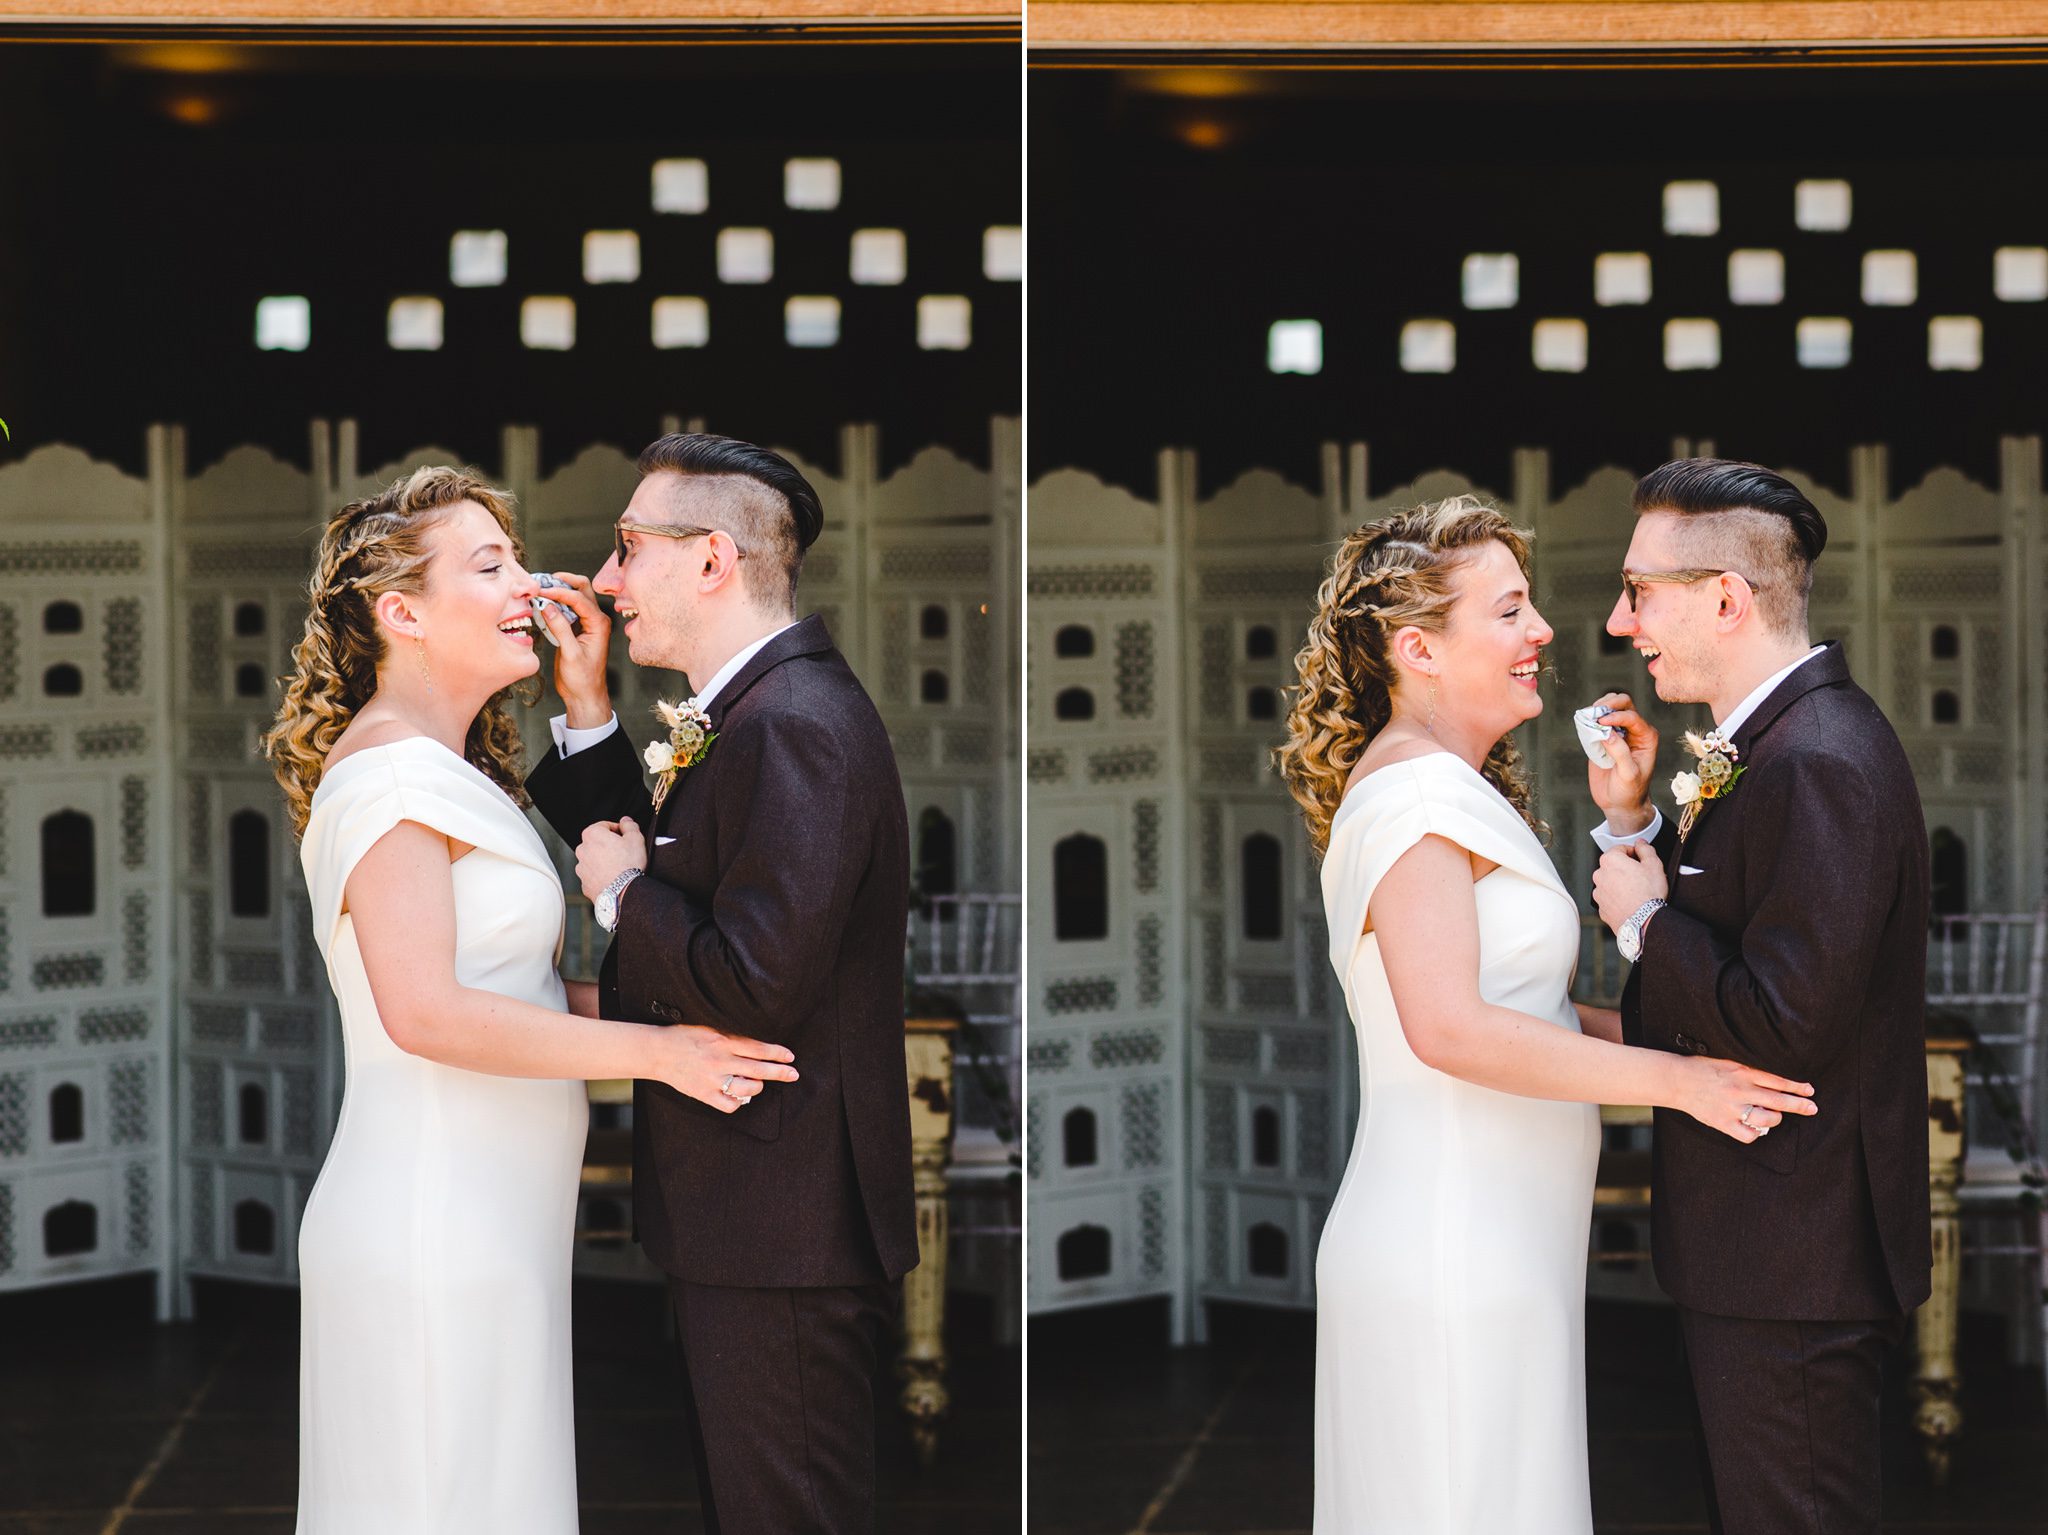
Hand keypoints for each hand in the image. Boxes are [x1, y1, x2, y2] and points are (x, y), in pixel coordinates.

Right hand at [538, 571, 612, 727]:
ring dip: (557, 591)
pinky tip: (540, 604)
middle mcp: (595, 620)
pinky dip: (554, 604)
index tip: (541, 591)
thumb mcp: (570, 654)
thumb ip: (560, 628)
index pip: (579, 598)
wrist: (584, 695)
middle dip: (562, 582)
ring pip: (573, 597)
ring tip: (538, 590)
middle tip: (542, 581)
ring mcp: (586, 623)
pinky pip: (565, 609)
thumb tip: (547, 605)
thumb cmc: (583, 679)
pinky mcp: (575, 628)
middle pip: (581, 589)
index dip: (559, 592)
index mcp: (599, 624)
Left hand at [576, 818, 646, 903]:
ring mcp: (581, 868)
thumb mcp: (636, 838)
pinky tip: (614, 878)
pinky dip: (601, 875)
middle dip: (609, 846)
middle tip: (624, 852)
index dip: (618, 830)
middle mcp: (582, 850)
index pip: (605, 825)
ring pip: (594, 860)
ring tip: (619, 867)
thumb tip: (626, 821)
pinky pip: (594, 875)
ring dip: (604, 861)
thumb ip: (629, 825)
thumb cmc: (628, 865)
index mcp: (592, 834)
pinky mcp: (584, 883)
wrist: (623, 892)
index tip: (626, 838)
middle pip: (597, 843)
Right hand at [648, 1023, 798, 1113]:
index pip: (758, 1048)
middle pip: (759, 1069)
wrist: (658, 1052)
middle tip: (794, 1074)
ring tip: (758, 1084)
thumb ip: (732, 1035)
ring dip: (758, 1087)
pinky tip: (739, 1096)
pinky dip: (738, 1102)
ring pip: (747, 1089)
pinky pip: (730, 1105)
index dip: (777, 1053)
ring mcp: (712, 1079)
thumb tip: (757, 1043)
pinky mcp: (704, 1094)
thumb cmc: (685, 1035)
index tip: (790, 1056)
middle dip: (780, 1072)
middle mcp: (720, 1060)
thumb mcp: (710, 1026)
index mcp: (723, 1040)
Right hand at [1587, 691, 1657, 832]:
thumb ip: (1620, 753)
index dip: (1616, 716)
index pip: (1632, 716)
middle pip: (1624, 703)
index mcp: (1646, 737)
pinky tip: (1584, 723)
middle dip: (1609, 704)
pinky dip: (1589, 718)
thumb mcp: (1629, 775)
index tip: (1601, 722)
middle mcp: (1634, 731)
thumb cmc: (1630, 790)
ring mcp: (1619, 732)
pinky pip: (1597, 720)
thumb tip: (1606, 732)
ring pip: (1611, 707)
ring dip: (1599, 708)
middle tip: (1594, 712)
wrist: (1619, 802)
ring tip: (1588, 717)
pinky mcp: (1604, 737)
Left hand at [1594, 842, 1667, 935]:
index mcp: (1609, 860)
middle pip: (1613, 866)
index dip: (1633, 853)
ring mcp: (1598, 893)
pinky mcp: (1601, 908)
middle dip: (1626, 869)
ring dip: (1621, 884)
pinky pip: (1610, 899)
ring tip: (1637, 891)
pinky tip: (1631, 902)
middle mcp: (1599, 875)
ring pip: (1610, 883)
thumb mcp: (1654, 865)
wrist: (1643, 921)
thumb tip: (1641, 844)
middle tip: (1641, 876)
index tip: (1641, 860)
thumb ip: (1646, 849)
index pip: (1620, 849)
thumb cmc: (1648, 893)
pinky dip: (1618, 899)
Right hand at [1677, 1054, 1816, 1143]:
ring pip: (1767, 1119)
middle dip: (1799, 1105)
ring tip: (1774, 1117)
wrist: (1676, 1080)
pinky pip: (1748, 1135)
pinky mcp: (1723, 1122)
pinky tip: (1754, 1128)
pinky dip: (1755, 1134)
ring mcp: (1732, 1108)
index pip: (1778, 1081)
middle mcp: (1741, 1090)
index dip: (1796, 1087)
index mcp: (1743, 1072)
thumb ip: (1749, 1070)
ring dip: (1775, 1119)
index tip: (1809, 1090)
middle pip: (1779, 1100)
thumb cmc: (1701, 1068)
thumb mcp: (1728, 1061)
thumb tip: (1773, 1081)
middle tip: (1812, 1108)